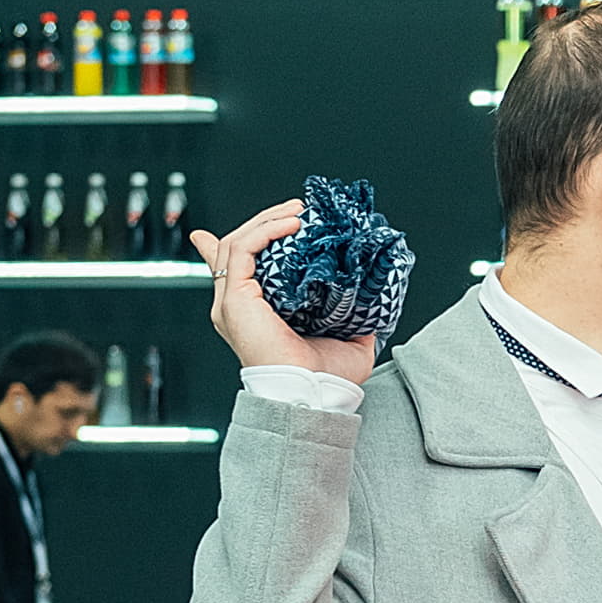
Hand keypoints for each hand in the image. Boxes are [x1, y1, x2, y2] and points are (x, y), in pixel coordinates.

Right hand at [195, 203, 374, 383]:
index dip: (241, 241)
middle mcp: (236, 306)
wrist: (313, 393)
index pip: (236, 269)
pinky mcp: (234, 299)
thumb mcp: (345, 337)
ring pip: (236, 243)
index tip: (257, 222)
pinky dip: (264, 231)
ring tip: (298, 211)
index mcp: (254, 313)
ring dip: (267, 220)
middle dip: (264, 222)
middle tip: (296, 209)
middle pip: (237, 248)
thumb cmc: (327, 376)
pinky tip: (292, 224)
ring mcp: (231, 302)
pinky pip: (242, 250)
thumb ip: (351, 316)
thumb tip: (370, 301)